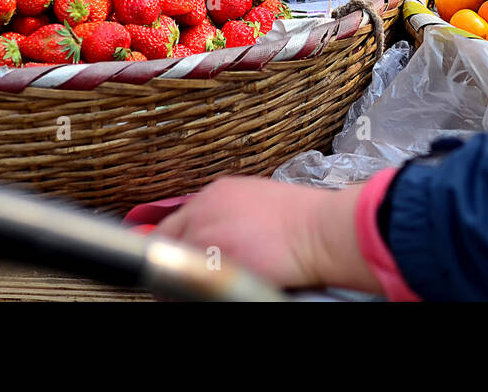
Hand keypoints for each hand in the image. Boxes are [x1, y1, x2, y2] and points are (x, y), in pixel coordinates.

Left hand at [155, 176, 382, 292]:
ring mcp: (203, 237)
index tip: (181, 258)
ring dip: (184, 280)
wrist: (319, 229)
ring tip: (205, 288)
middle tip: (184, 282)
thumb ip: (228, 213)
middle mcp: (202, 211)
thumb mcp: (257, 201)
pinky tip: (216, 293)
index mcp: (214, 194)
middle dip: (175, 261)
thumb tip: (219, 234)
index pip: (175, 222)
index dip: (176, 244)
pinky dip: (196, 293)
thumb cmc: (302, 219)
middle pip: (167, 243)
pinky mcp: (209, 263)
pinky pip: (188, 287)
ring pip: (175, 267)